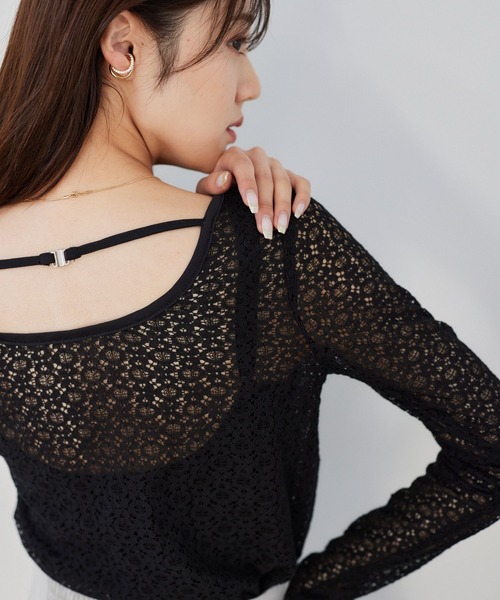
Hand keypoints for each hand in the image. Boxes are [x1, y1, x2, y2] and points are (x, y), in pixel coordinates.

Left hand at [196, 146, 310, 238]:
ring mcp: (275, 165)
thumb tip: (225, 179)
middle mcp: (257, 157)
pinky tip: (298, 213)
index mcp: (235, 156)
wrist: (228, 193)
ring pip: (284, 181)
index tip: (251, 207)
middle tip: (266, 229)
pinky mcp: (290, 175)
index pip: (243, 165)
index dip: (248, 185)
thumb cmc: (216, 193)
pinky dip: (303, 197)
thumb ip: (211, 185)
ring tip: (280, 228)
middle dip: (266, 205)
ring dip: (283, 206)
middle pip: (266, 177)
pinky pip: (302, 183)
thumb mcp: (206, 190)